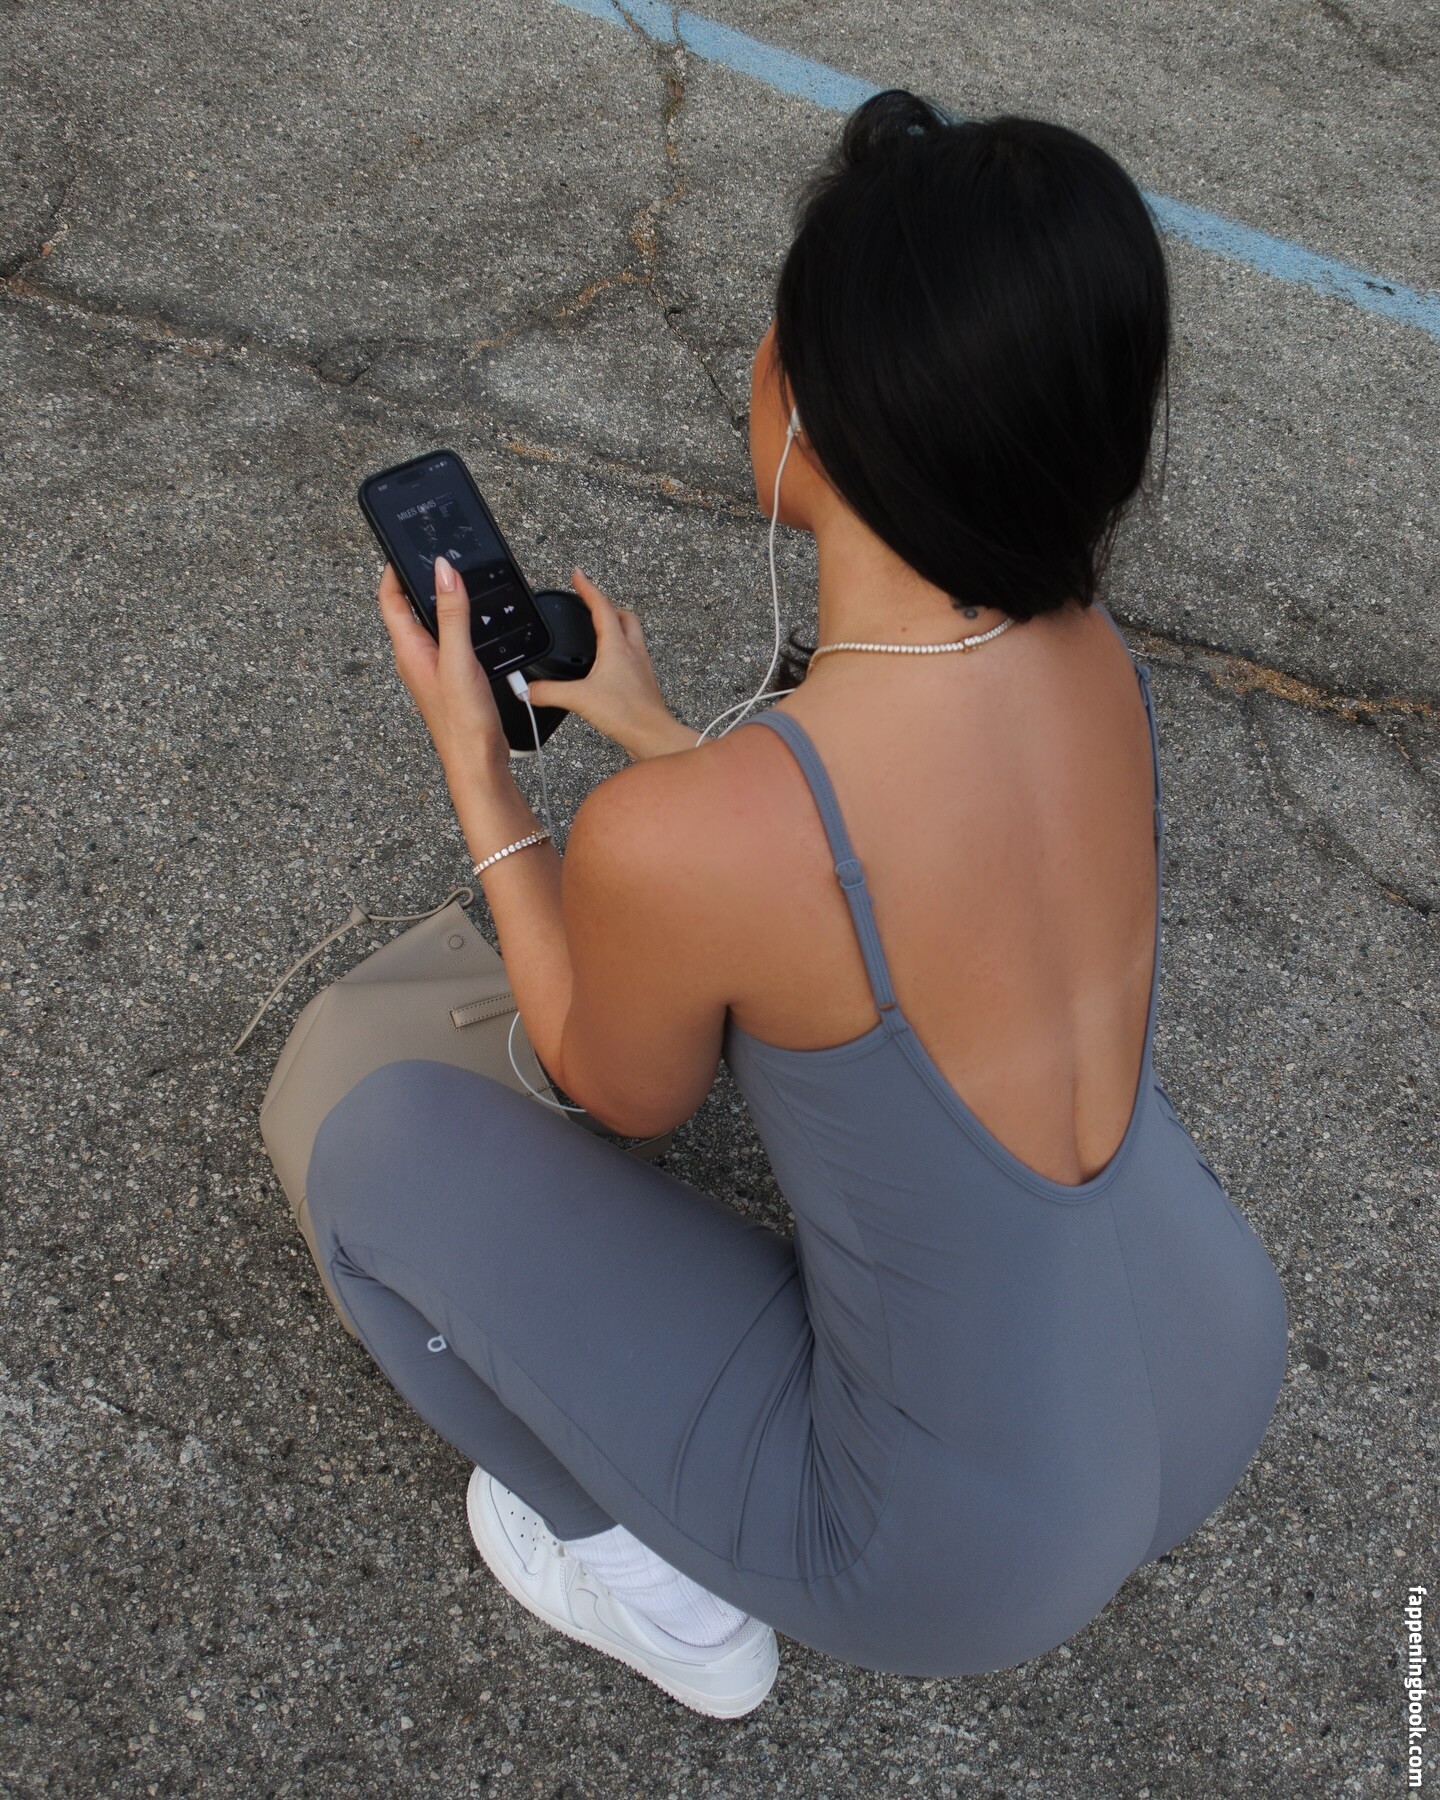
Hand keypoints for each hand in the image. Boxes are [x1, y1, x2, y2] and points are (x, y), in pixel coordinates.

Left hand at [377, 560, 511, 794]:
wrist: (478, 764)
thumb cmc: (463, 722)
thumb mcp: (458, 660)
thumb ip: (452, 614)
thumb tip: (443, 570)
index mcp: (408, 649)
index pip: (390, 598)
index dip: (393, 569)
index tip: (405, 545)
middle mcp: (416, 656)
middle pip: (410, 606)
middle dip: (421, 579)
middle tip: (438, 555)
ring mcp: (433, 667)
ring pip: (432, 623)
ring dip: (442, 601)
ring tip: (459, 579)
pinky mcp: (452, 677)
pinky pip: (450, 640)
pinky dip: (460, 623)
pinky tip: (478, 622)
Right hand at [528, 570, 694, 760]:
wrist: (653, 735)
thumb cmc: (626, 713)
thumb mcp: (579, 699)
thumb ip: (548, 692)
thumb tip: (526, 690)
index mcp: (617, 646)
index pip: (601, 606)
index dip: (587, 588)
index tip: (578, 574)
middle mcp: (633, 651)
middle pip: (624, 616)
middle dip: (607, 606)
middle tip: (590, 605)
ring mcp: (641, 666)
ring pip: (631, 634)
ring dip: (617, 626)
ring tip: (599, 631)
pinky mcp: (643, 682)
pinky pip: (633, 656)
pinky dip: (620, 651)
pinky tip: (608, 666)